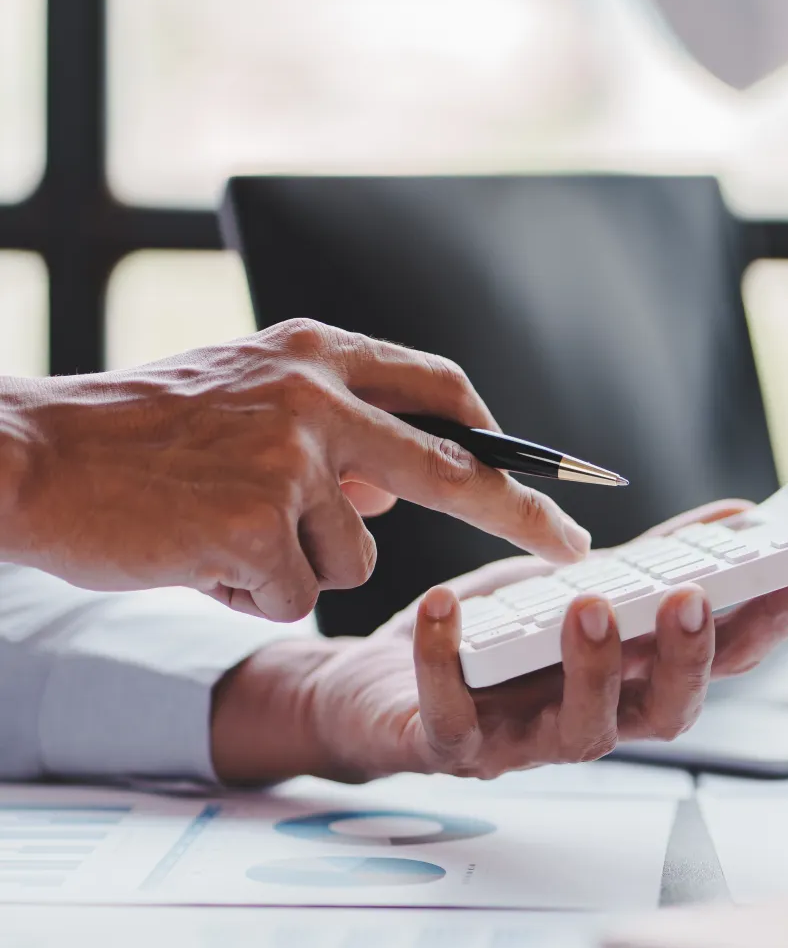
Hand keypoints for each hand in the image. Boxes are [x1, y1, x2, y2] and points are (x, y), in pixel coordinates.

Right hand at [0, 319, 589, 620]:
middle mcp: (314, 396)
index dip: (498, 437)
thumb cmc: (133, 437)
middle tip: (574, 546)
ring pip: (354, 556)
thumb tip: (398, 484)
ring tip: (219, 536)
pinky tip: (197, 560)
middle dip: (523, 516)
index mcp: (314, 354)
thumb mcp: (241, 399)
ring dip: (299, 566)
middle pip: (455, 470)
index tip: (542, 472)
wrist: (26, 456)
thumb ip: (329, 432)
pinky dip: (252, 593)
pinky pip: (295, 592)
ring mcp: (287, 458)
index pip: (440, 389)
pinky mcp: (254, 522)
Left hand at [211, 501, 787, 784]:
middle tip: (694, 597)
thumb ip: (653, 561)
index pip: (723, 660)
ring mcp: (522, 743)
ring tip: (589, 606)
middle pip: (667, 713)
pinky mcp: (447, 746)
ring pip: (580, 733)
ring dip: (592, 670)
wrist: (371, 693)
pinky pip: (450, 716)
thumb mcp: (577, 586)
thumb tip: (738, 518)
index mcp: (633, 679)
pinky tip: (443, 605)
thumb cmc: (492, 641)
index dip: (773, 623)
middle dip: (688, 658)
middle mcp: (593, 720)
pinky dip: (444, 659)